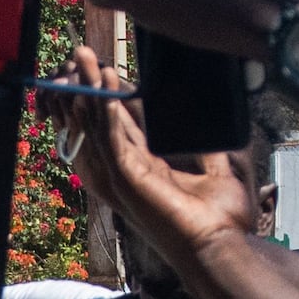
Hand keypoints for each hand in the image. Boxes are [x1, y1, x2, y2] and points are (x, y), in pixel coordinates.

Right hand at [66, 44, 262, 258]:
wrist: (218, 246)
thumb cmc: (218, 217)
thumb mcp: (216, 167)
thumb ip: (207, 143)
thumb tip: (215, 114)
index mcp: (145, 165)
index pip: (118, 122)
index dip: (107, 93)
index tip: (102, 63)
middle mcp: (128, 168)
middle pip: (99, 119)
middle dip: (88, 84)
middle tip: (80, 53)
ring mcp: (124, 174)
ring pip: (97, 125)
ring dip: (90, 89)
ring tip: (84, 58)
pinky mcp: (127, 178)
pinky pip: (110, 138)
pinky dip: (105, 111)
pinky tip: (104, 86)